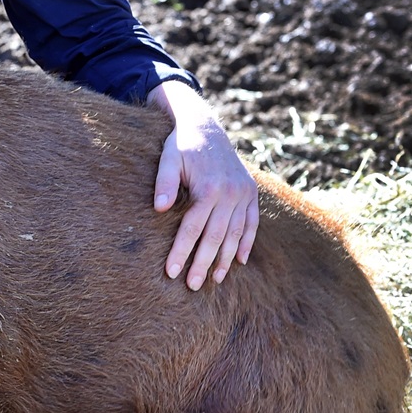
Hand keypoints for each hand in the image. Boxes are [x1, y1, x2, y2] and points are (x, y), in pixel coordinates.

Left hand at [148, 79, 258, 290]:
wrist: (205, 126)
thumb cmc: (180, 145)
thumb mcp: (167, 158)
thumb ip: (164, 183)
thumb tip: (159, 209)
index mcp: (209, 188)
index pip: (193, 228)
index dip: (182, 251)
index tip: (172, 272)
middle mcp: (231, 194)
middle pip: (216, 237)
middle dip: (203, 263)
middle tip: (192, 286)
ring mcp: (244, 194)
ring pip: (236, 234)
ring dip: (226, 259)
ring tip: (215, 280)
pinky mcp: (250, 192)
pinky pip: (252, 223)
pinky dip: (247, 243)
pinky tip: (240, 261)